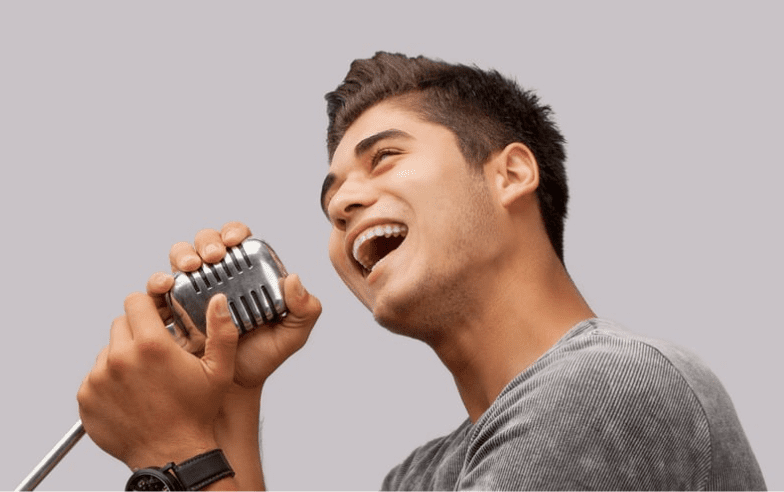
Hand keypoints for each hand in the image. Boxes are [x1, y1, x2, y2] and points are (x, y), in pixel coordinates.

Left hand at [77, 292, 237, 469]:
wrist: (172, 454)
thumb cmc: (196, 413)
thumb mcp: (219, 371)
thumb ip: (222, 331)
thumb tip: (219, 300)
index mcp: (151, 345)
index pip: (136, 301)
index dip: (149, 306)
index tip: (157, 318)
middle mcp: (120, 358)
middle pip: (120, 323)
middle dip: (137, 331)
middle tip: (154, 352)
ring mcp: (99, 379)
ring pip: (107, 350)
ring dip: (123, 356)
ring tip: (144, 377)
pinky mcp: (86, 397)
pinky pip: (95, 376)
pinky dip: (109, 380)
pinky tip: (131, 393)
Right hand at [147, 222, 321, 387]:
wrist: (230, 389)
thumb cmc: (261, 359)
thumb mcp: (291, 335)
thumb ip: (305, 310)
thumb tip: (293, 278)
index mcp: (246, 274)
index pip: (238, 240)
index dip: (234, 231)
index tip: (234, 240)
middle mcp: (217, 277)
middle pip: (207, 243)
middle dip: (207, 241)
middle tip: (213, 256)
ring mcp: (192, 290)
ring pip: (180, 257)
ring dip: (183, 253)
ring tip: (190, 266)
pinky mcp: (170, 307)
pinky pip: (158, 288)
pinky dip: (158, 280)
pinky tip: (165, 285)